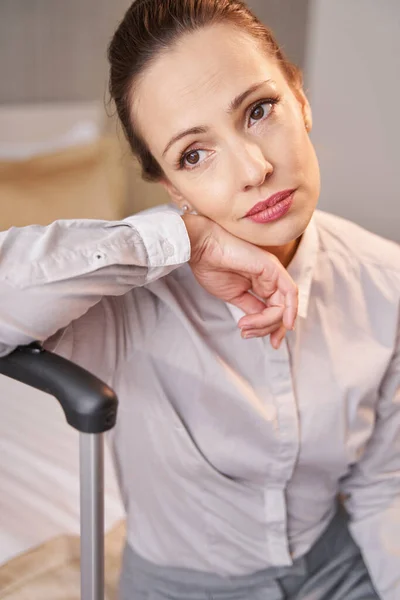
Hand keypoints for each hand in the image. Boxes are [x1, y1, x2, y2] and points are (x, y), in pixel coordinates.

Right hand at [183, 214, 297, 348]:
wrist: (201, 249)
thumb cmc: (211, 267)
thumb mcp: (234, 296)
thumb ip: (251, 308)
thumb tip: (260, 323)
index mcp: (261, 284)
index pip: (275, 310)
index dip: (269, 328)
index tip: (252, 338)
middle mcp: (270, 279)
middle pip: (281, 311)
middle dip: (268, 329)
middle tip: (247, 334)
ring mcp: (273, 273)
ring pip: (285, 305)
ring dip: (268, 322)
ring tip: (246, 325)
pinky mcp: (273, 268)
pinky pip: (290, 291)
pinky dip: (290, 309)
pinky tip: (282, 322)